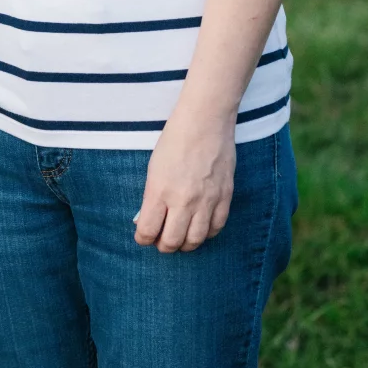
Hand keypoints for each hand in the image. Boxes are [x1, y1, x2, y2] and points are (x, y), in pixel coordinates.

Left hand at [134, 107, 235, 252]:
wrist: (205, 122)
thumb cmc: (174, 141)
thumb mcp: (153, 168)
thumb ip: (151, 197)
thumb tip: (146, 221)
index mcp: (159, 190)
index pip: (148, 230)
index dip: (143, 238)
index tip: (143, 237)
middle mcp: (183, 200)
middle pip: (172, 241)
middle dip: (163, 246)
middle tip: (161, 242)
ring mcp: (206, 200)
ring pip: (195, 240)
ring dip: (185, 245)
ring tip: (180, 240)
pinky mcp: (224, 197)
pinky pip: (216, 228)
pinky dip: (206, 234)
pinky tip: (200, 229)